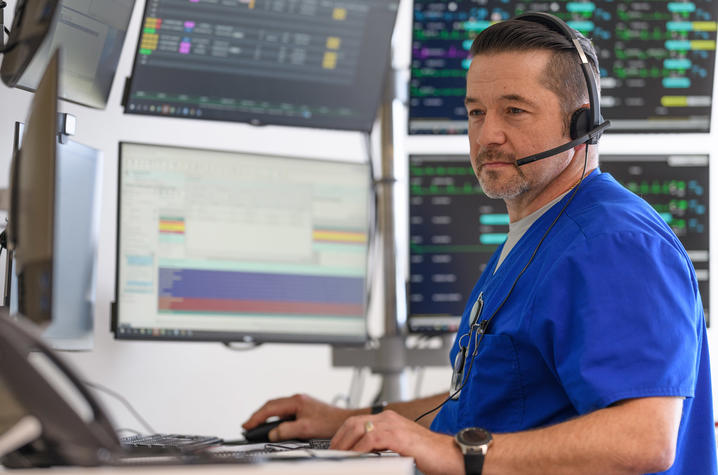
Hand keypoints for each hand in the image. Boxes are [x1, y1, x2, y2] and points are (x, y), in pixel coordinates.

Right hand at [242, 393, 351, 440]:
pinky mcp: (305, 408)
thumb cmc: (330, 422)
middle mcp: (297, 399)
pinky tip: (275, 425)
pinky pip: (285, 411)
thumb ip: (287, 431)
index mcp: (296, 401)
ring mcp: (301, 403)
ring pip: (278, 408)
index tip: (247, 424)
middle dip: (258, 415)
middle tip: (248, 425)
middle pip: (272, 405)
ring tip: (257, 425)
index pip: (270, 408)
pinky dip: (276, 417)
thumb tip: (273, 433)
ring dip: (267, 416)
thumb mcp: (306, 429)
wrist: (345, 421)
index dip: (256, 417)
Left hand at [330, 410, 461, 474]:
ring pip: (359, 428)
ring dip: (346, 444)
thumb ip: (381, 447)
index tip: (335, 448)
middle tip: (333, 454)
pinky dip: (359, 449)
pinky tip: (355, 458)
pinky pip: (372, 438)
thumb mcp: (399, 447)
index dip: (342, 435)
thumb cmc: (429, 454)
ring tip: (340, 457)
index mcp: (389, 419)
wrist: (451, 455)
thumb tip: (362, 455)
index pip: (357, 422)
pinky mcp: (399, 436)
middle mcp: (389, 418)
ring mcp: (394, 425)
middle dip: (339, 439)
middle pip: (354, 423)